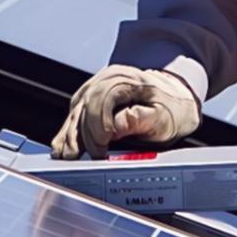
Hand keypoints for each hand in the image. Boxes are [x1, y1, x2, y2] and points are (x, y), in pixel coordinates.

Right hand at [51, 65, 201, 158]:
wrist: (173, 98)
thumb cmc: (171, 108)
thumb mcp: (165, 116)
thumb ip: (141, 120)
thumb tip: (118, 126)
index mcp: (127, 79)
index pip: (102, 98)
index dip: (98, 124)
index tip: (103, 147)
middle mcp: (107, 78)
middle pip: (86, 105)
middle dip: (84, 135)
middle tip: (91, 158)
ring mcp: (96, 87)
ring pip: (76, 110)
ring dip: (71, 136)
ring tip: (69, 158)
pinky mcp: (89, 98)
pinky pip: (74, 115)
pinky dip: (68, 133)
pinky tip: (63, 148)